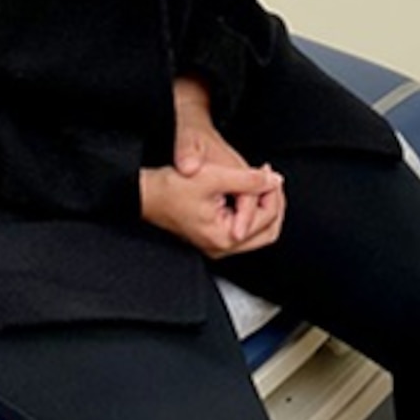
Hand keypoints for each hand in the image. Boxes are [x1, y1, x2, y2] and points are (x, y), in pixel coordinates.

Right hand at [166, 78, 284, 249]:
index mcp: (224, 237)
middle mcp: (221, 246)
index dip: (273, 192)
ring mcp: (217, 243)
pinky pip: (244, 226)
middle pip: (268, 230)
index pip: (267, 218)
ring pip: (258, 230)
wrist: (145, 192)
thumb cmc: (170, 188)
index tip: (270, 173)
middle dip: (273, 202)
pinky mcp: (213, 235)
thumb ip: (249, 180)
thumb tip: (273, 180)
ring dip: (263, 205)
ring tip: (259, 181)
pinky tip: (247, 189)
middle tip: (270, 180)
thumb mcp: (215, 177)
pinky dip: (251, 209)